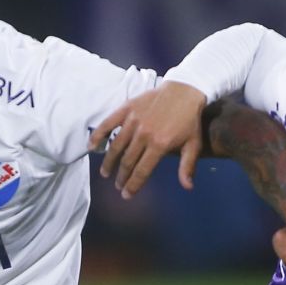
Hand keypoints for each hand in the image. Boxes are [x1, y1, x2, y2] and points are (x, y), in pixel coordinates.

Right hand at [93, 83, 207, 198]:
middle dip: (121, 177)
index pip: (142, 171)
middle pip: (127, 161)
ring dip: (109, 162)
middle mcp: (144, 135)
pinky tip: (92, 146)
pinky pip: (109, 123)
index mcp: (159, 145)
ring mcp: (133, 121)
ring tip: (105, 172)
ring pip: (116, 146)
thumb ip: (187, 166)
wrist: (185, 89)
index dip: (133, 185)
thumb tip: (188, 187)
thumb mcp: (193, 144)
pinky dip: (98, 135)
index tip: (126, 195)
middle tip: (118, 185)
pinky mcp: (127, 109)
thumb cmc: (189, 119)